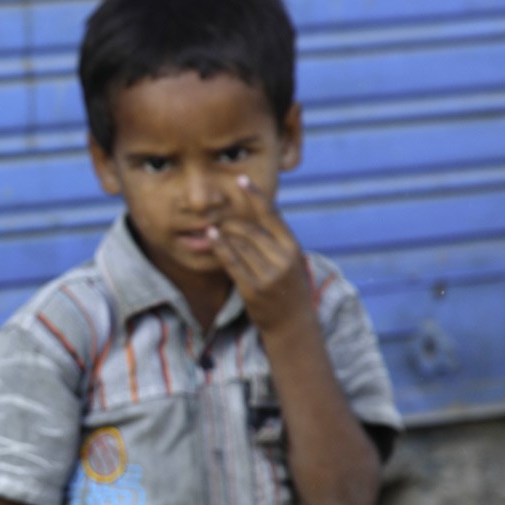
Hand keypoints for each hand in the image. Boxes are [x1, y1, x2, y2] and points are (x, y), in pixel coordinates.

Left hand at [207, 174, 313, 331]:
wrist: (293, 324)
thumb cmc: (288, 287)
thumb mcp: (290, 260)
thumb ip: (276, 239)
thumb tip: (257, 211)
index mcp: (293, 248)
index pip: (272, 215)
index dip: (255, 196)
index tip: (241, 179)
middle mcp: (283, 259)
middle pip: (251, 228)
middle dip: (231, 219)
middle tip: (216, 213)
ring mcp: (269, 275)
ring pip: (239, 243)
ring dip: (222, 231)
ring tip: (210, 224)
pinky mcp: (254, 289)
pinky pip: (232, 262)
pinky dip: (220, 247)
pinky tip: (211, 236)